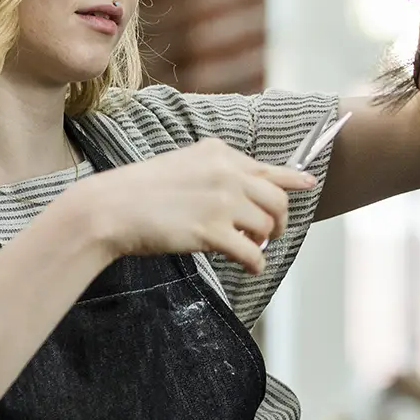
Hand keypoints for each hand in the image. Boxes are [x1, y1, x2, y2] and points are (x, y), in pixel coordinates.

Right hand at [66, 138, 316, 275]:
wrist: (111, 207)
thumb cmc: (141, 190)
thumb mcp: (183, 166)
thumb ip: (217, 171)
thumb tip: (248, 189)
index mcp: (218, 152)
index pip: (267, 169)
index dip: (292, 180)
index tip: (307, 185)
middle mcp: (226, 172)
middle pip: (276, 200)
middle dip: (279, 221)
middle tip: (270, 234)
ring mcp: (221, 201)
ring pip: (266, 227)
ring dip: (263, 243)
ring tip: (250, 249)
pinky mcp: (212, 231)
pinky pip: (252, 253)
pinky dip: (256, 263)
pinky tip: (250, 267)